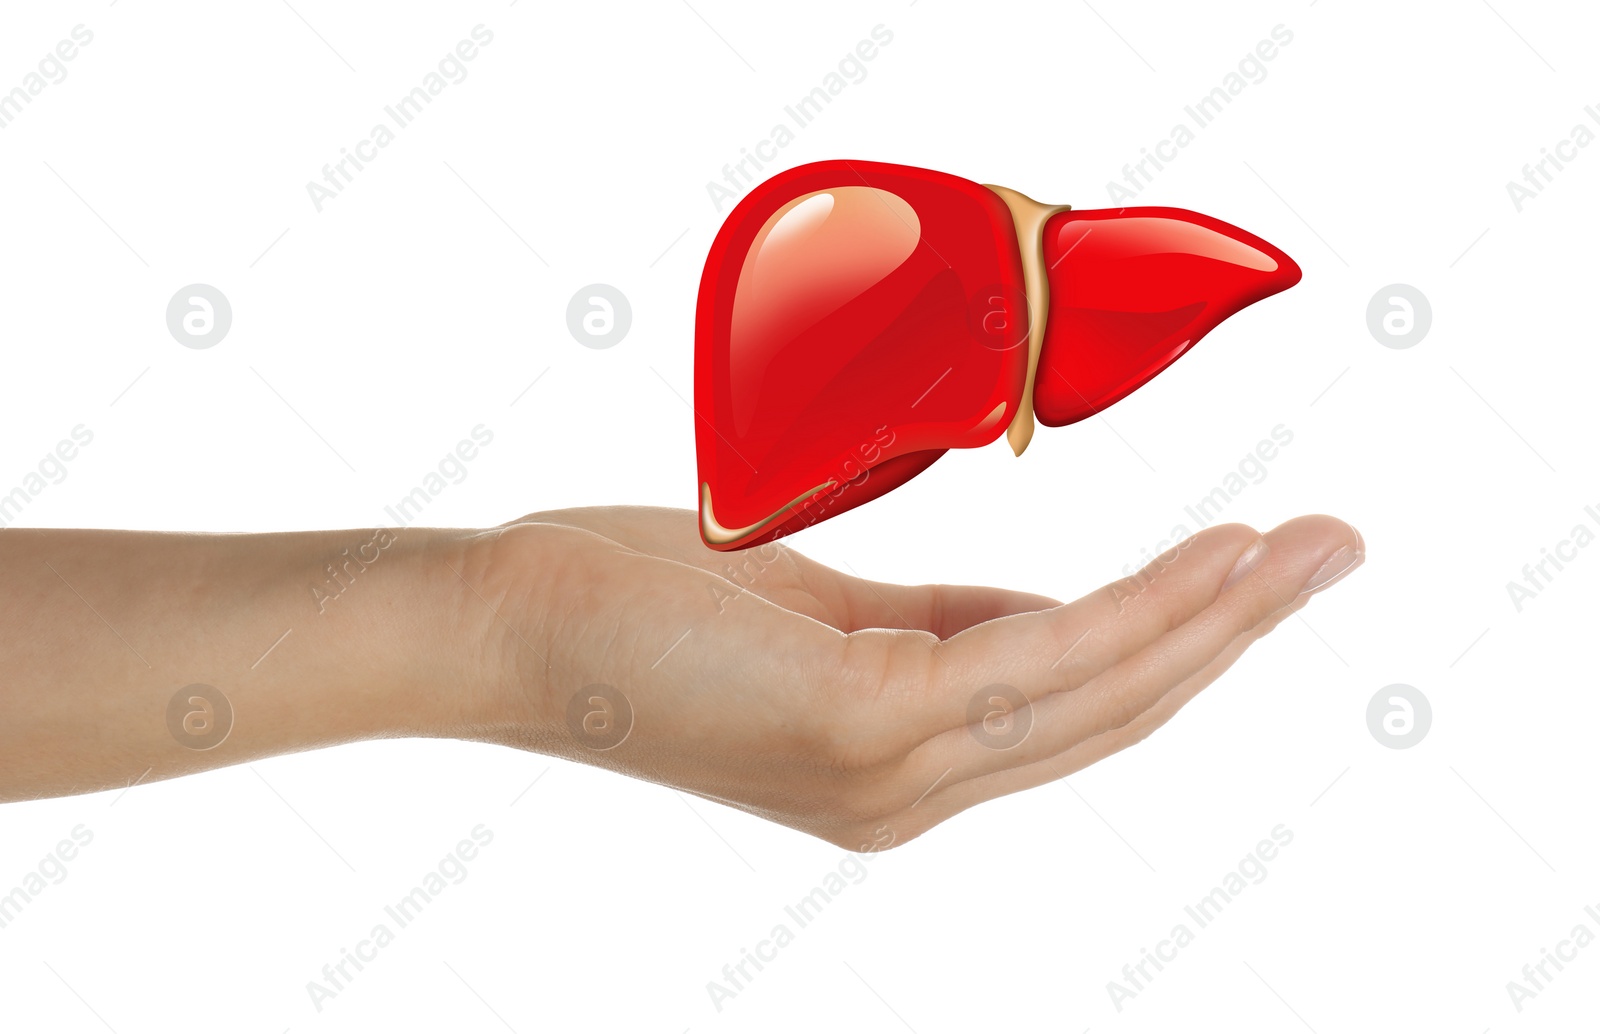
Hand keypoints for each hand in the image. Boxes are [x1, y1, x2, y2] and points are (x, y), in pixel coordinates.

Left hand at [460, 507, 1363, 849]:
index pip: (1068, 709)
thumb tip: (1045, 608)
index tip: (1252, 574)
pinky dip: (1133, 610)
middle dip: (1232, 632)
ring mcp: (887, 770)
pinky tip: (1208, 564)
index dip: (1175, 644)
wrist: (502, 625)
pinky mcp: (858, 721)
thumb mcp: (817, 611)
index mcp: (897, 763)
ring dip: (1215, 618)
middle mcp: (906, 790)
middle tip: (1334, 553)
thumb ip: (933, 621)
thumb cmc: (644, 606)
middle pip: (1111, 712)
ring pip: (1096, 693)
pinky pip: (1033, 661)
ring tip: (1308, 551)